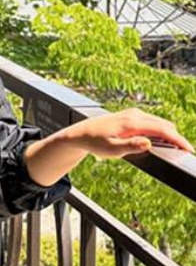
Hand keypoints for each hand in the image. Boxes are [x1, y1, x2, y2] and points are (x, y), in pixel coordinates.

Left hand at [71, 107, 192, 159]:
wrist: (81, 133)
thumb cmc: (94, 142)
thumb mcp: (111, 149)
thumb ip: (130, 147)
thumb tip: (148, 143)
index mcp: (132, 122)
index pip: (162, 130)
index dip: (178, 139)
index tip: (189, 149)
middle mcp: (135, 115)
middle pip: (165, 125)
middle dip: (176, 138)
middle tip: (183, 152)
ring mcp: (134, 114)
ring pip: (159, 123)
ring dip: (167, 135)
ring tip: (173, 148)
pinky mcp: (132, 116)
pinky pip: (152, 123)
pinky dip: (159, 131)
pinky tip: (159, 142)